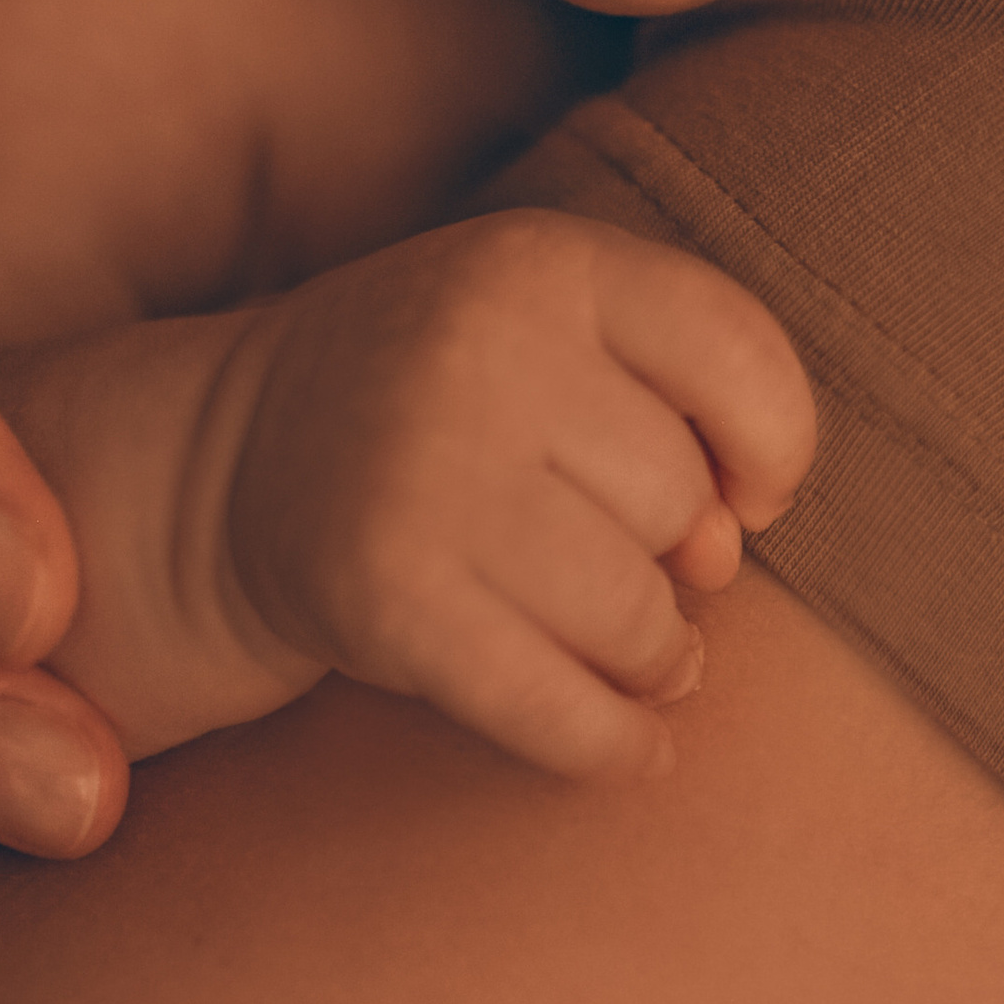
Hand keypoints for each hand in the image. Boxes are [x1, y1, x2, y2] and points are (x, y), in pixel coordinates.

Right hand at [0, 214, 818, 780]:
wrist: (229, 458)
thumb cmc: (446, 397)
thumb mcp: (551, 333)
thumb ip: (675, 405)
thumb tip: (722, 557)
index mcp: (540, 261)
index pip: (738, 350)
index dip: (774, 441)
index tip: (745, 490)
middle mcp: (478, 349)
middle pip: (681, 500)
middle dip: (676, 554)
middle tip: (618, 557)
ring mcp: (422, 473)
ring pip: (635, 613)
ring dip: (651, 654)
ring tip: (620, 643)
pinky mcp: (384, 597)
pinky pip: (559, 708)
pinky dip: (612, 742)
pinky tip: (627, 741)